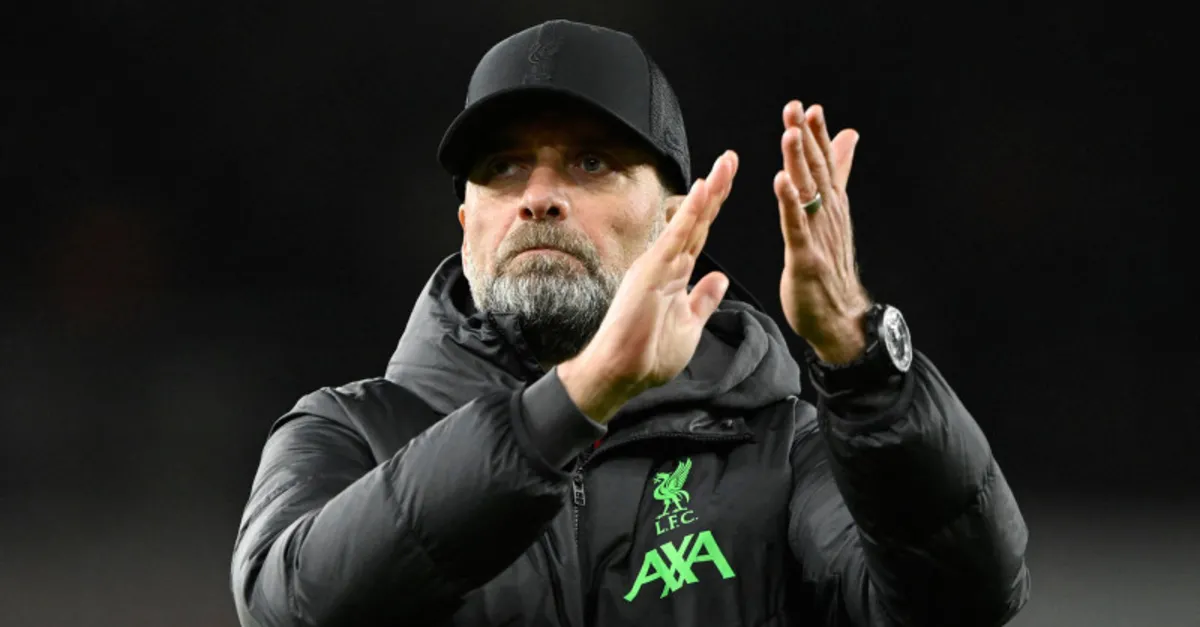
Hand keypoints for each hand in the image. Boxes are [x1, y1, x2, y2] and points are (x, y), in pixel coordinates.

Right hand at [558, 151, 738, 422]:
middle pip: (697, 219)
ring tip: (725, 164)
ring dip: (708, 192)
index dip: (715, 207)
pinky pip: (676, 237)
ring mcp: (657, 265)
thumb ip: (703, 300)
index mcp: (674, 274)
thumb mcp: (689, 326)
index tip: (728, 181)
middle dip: (716, 189)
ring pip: (689, 221)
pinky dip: (690, 213)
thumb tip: (719, 278)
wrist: (620, 374)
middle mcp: (665, 263)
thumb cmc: (648, 355)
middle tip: (731, 158)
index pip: (700, 233)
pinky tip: (704, 191)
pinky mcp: (651, 271)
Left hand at [774, 101, 871, 363]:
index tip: (807, 108)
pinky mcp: (806, 258)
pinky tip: (781, 182)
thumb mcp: (834, 215)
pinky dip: (789, 203)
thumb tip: (848, 136)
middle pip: (817, 171)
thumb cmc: (833, 269)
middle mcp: (829, 216)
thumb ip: (839, 174)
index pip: (825, 163)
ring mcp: (819, 236)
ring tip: (790, 134)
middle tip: (795, 109)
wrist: (841, 318)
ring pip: (807, 193)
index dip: (816, 135)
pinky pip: (796, 226)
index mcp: (832, 206)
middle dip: (806, 139)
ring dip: (799, 162)